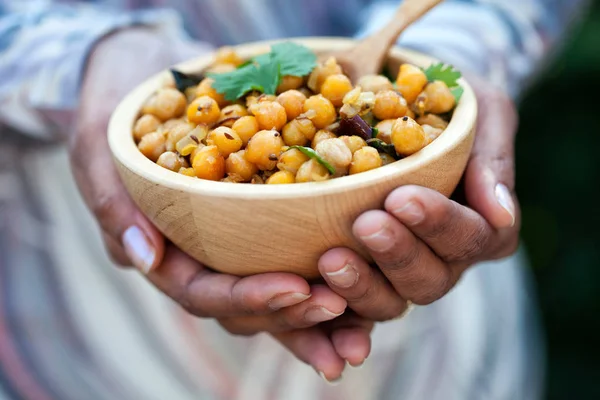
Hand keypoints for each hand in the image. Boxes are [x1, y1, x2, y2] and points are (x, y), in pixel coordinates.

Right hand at [69, 28, 369, 379]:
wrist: (142, 74)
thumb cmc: (116, 111)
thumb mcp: (98, 148)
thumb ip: (114, 203)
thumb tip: (143, 258)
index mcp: (165, 254)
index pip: (203, 293)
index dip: (249, 298)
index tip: (298, 288)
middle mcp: (204, 260)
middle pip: (248, 308)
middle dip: (293, 316)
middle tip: (340, 308)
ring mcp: (236, 246)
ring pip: (278, 296)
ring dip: (320, 318)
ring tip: (362, 332)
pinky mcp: (266, 222)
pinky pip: (300, 257)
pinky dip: (332, 279)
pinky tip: (367, 290)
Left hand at [318, 76, 519, 323]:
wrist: (398, 98)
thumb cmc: (448, 104)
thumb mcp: (480, 109)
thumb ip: (492, 156)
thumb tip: (501, 212)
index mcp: (481, 226)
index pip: (475, 238)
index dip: (441, 224)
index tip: (402, 197)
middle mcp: (444, 258)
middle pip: (431, 278)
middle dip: (398, 253)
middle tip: (366, 224)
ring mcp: (399, 271)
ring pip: (391, 300)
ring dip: (362, 284)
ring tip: (331, 258)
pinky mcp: (361, 273)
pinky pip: (349, 305)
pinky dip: (332, 302)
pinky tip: (311, 286)